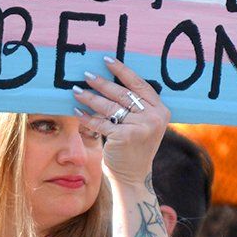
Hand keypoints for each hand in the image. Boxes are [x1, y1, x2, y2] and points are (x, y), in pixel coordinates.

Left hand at [72, 57, 169, 185]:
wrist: (133, 176)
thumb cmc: (133, 147)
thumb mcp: (142, 124)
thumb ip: (134, 106)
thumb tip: (108, 81)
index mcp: (160, 110)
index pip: (139, 85)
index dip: (122, 71)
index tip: (107, 60)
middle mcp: (154, 117)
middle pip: (123, 94)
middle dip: (102, 83)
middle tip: (86, 75)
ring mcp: (140, 127)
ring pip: (110, 107)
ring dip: (90, 98)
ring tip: (76, 91)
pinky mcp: (124, 137)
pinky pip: (101, 123)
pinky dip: (87, 118)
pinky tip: (77, 112)